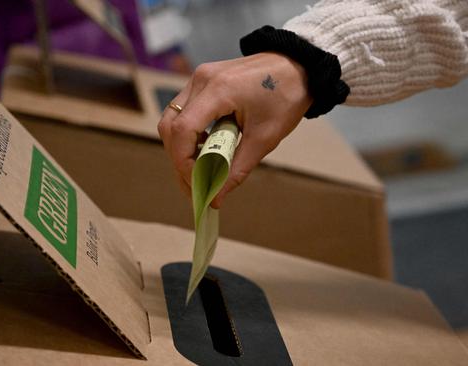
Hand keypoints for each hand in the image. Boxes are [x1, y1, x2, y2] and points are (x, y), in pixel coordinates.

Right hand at [157, 52, 311, 207]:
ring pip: (172, 120)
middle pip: (170, 126)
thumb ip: (236, 170)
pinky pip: (184, 112)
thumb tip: (215, 198)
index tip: (198, 185)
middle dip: (179, 160)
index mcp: (218, 90)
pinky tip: (206, 150)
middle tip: (195, 187)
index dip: (183, 163)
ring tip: (200, 172)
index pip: (182, 131)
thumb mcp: (265, 138)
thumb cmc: (286, 97)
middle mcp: (201, 80)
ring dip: (181, 149)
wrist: (298, 66)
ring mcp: (199, 78)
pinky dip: (189, 136)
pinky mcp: (203, 82)